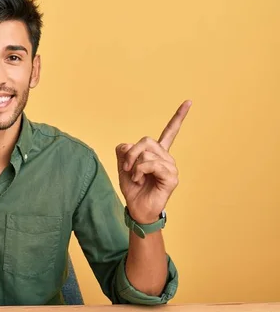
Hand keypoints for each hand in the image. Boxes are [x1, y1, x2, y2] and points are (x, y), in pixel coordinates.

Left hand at [116, 100, 191, 223]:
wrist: (137, 209)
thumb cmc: (133, 189)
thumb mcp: (123, 167)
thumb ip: (124, 152)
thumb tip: (127, 145)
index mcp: (157, 153)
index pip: (170, 132)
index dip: (178, 117)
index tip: (189, 101)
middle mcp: (167, 158)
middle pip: (146, 140)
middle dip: (131, 153)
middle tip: (128, 168)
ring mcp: (171, 167)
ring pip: (146, 153)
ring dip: (134, 166)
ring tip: (136, 178)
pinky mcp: (172, 177)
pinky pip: (151, 164)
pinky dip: (140, 172)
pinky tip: (141, 181)